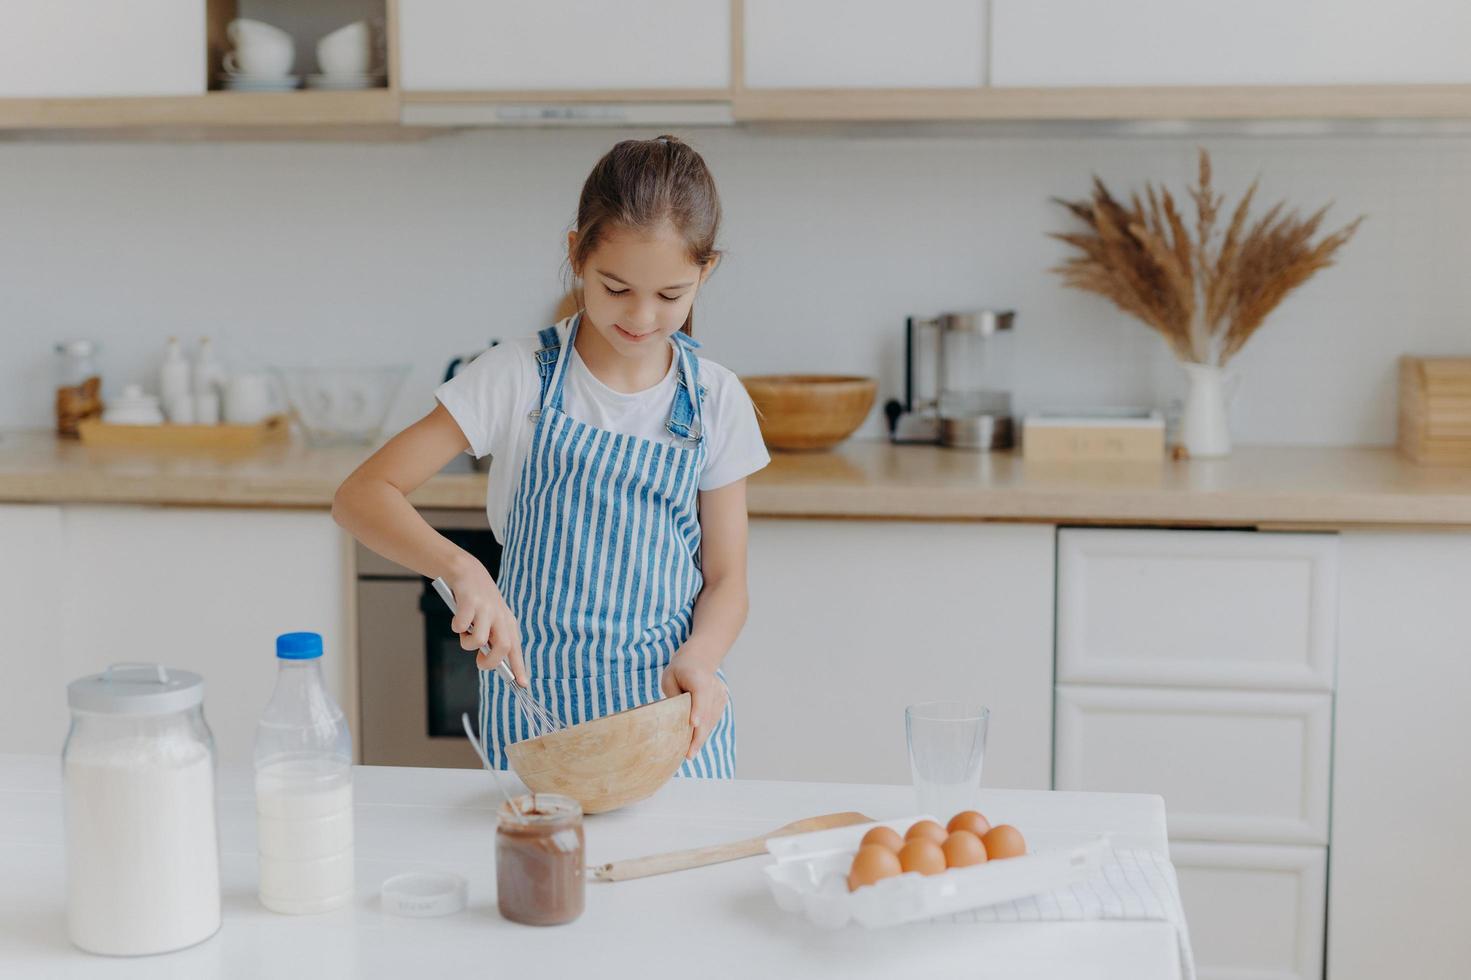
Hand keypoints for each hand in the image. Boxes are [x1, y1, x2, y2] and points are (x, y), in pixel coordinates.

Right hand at [443, 555, 526, 685]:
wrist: (468, 572)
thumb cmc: (481, 602)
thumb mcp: (494, 619)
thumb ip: (495, 639)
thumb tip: (492, 664)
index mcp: (508, 623)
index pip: (516, 649)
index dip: (519, 667)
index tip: (522, 684)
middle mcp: (500, 616)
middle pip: (503, 647)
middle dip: (490, 662)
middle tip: (480, 662)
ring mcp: (485, 609)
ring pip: (479, 640)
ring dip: (467, 643)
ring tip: (464, 634)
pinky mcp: (469, 602)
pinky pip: (461, 626)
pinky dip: (456, 628)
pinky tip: (457, 620)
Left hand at [660, 654, 726, 761]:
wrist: (699, 660)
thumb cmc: (679, 671)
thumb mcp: (669, 679)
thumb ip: (674, 698)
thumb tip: (676, 722)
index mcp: (699, 678)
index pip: (699, 695)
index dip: (697, 711)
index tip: (693, 724)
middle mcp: (714, 686)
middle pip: (707, 714)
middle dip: (698, 736)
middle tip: (689, 754)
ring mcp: (721, 694)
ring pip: (711, 720)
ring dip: (701, 737)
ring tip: (690, 753)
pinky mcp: (723, 700)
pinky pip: (713, 719)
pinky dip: (704, 730)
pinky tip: (695, 741)